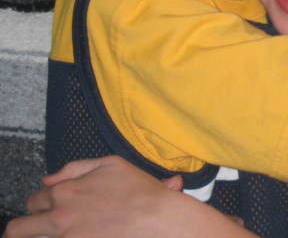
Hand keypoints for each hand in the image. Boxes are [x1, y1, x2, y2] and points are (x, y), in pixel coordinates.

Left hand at [3, 157, 180, 237]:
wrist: (159, 219)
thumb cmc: (140, 192)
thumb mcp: (111, 164)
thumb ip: (75, 168)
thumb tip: (49, 178)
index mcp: (66, 191)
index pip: (35, 199)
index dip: (43, 202)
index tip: (51, 207)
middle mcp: (60, 217)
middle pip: (20, 228)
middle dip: (25, 227)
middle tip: (34, 228)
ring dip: (41, 235)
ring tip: (49, 234)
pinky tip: (77, 235)